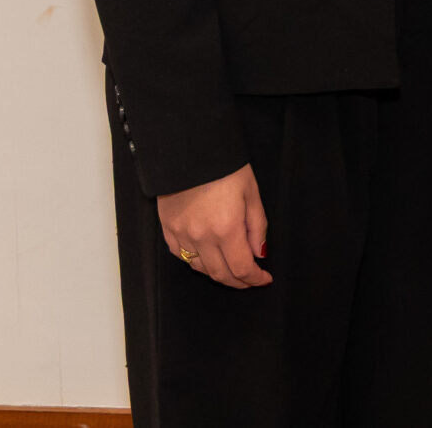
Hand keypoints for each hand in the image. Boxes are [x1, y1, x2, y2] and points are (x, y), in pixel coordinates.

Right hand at [156, 163, 272, 288]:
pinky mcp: (167, 229)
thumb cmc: (226, 168)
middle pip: (220, 274)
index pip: (241, 268)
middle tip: (250, 279)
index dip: (254, 279)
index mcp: (226, 229)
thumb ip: (257, 227)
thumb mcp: (251, 193)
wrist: (190, 150)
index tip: (264, 279)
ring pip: (199, 268)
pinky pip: (181, 256)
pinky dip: (196, 262)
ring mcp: (181, 234)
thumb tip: (259, 254)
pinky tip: (207, 258)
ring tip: (231, 269)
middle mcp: (201, 237)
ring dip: (217, 273)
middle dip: (238, 282)